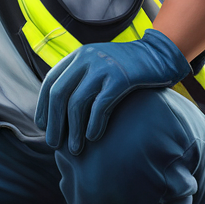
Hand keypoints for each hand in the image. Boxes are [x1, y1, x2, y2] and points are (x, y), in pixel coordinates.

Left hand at [35, 29, 190, 154]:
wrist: (161, 54)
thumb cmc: (127, 68)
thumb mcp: (98, 67)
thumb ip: (80, 81)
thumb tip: (58, 112)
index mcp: (77, 56)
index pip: (50, 82)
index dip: (43, 106)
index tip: (43, 127)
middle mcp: (86, 58)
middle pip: (59, 94)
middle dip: (54, 122)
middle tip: (54, 144)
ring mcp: (104, 66)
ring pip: (77, 102)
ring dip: (73, 129)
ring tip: (75, 149)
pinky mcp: (122, 77)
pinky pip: (101, 105)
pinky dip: (94, 124)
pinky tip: (93, 138)